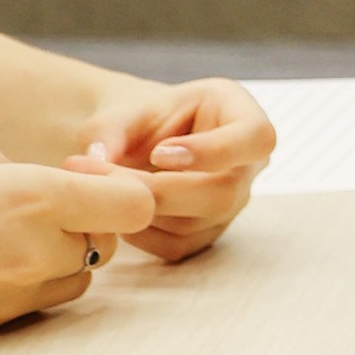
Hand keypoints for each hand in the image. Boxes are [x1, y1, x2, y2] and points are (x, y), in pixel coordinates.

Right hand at [0, 143, 159, 347]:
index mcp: (33, 199)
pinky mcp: (0, 324)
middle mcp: (38, 251)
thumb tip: (42, 182)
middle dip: (89, 218)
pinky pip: (45, 299)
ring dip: (66, 252)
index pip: (134, 205)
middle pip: (109, 239)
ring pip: (83, 274)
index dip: (118, 187)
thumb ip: (15, 168)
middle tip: (43, 203)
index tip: (81, 175)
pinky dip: (37, 278)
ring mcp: (21, 294)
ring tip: (15, 234)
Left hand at [78, 75, 275, 258]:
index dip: (214, 151)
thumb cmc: (140, 118)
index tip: (160, 153)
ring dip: (142, 210)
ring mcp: (232, 203)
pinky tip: (120, 208)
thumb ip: (108, 129)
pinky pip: (177, 245)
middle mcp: (247, 164)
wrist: (137, 142)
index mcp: (241, 114)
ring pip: (197, 223)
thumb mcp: (124, 109)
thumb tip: (98, 159)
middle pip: (224, 192)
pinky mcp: (208, 233)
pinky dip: (140, 232)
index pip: (256, 138)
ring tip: (100, 186)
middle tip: (107, 175)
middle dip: (162, 190)